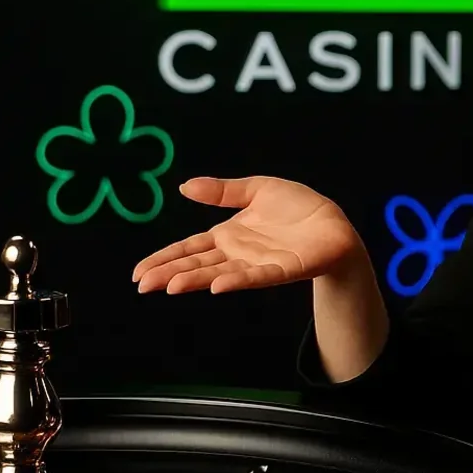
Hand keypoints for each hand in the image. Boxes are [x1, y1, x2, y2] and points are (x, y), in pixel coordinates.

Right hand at [133, 176, 365, 294]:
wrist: (334, 223)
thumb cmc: (297, 208)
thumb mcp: (257, 189)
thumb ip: (222, 191)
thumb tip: (183, 186)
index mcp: (228, 235)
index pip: (189, 249)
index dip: (164, 258)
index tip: (138, 272)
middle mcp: (237, 254)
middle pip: (197, 265)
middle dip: (169, 273)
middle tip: (142, 285)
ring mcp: (257, 264)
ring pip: (219, 274)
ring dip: (196, 280)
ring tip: (169, 286)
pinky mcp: (282, 269)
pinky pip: (256, 276)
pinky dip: (237, 280)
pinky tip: (218, 285)